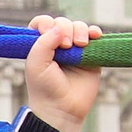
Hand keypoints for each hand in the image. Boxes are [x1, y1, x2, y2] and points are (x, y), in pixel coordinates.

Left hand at [24, 17, 101, 131]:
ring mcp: (74, 50)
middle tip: (66, 45)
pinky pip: (94, 36)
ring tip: (80, 45)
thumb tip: (59, 27)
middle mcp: (56, 45)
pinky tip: (94, 36)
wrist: (62, 109)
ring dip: (80, 30)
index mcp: (40, 45)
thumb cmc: (45, 88)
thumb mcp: (35, 64)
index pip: (42, 23)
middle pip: (63, 23)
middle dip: (66, 28)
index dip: (46, 23)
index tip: (47, 33)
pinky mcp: (90, 56)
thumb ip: (42, 43)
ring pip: (79, 26)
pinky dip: (95, 32)